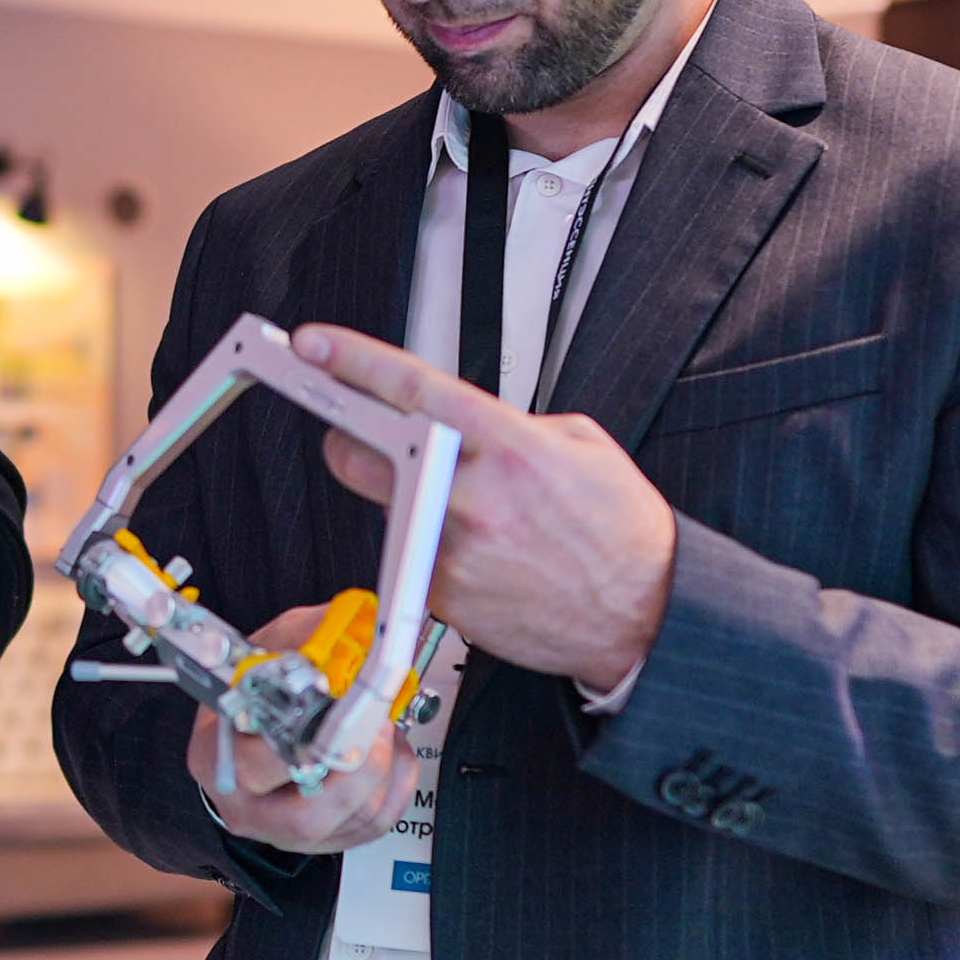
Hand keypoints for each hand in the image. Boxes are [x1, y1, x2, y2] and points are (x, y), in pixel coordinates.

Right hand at [186, 603, 419, 853]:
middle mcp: (247, 805)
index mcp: (218, 757)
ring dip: (385, 769)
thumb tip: (355, 632)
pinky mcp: (327, 839)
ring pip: (353, 820)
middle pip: (309, 815)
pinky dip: (397, 783)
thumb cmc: (259, 689)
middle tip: (375, 723)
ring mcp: (287, 830)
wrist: (254, 726)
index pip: (256, 764)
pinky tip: (387, 752)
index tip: (341, 705)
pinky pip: (377, 822)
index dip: (309, 738)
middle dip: (358, 767)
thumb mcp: (272, 646)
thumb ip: (308, 638)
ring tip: (381, 729)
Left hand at [296, 323, 674, 697]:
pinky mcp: (442, 597)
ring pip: (386, 508)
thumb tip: (450, 417)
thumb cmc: (618, 531)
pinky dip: (433, 549)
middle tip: (371, 438)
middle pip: (359, 454)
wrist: (645, 613)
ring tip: (482, 518)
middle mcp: (473, 498)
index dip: (352, 360)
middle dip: (353, 440)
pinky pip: (412, 555)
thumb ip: (504, 422)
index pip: (410, 389)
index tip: (315, 346)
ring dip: (413, 503)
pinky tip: (486, 555)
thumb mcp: (578, 444)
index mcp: (509, 446)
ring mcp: (452, 551)